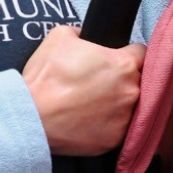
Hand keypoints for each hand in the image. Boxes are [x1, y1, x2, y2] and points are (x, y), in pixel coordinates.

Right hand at [21, 25, 144, 156]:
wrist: (32, 117)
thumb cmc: (46, 78)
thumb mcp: (60, 36)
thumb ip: (82, 32)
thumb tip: (85, 35)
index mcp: (124, 64)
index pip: (141, 52)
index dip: (126, 53)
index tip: (114, 59)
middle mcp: (131, 91)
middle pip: (137, 80)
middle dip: (122, 79)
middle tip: (98, 82)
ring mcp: (125, 118)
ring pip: (130, 106)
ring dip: (117, 103)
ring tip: (92, 103)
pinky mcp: (116, 139)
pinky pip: (119, 128)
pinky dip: (108, 124)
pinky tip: (89, 120)